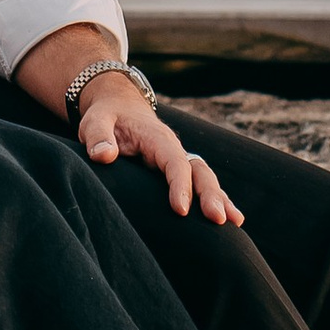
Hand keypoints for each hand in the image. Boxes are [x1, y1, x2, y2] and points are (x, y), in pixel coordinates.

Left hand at [73, 85, 244, 225]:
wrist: (118, 106)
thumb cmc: (107, 116)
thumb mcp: (95, 121)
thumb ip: (98, 136)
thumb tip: (103, 156)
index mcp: (157, 138)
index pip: (174, 161)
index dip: (180, 185)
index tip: (181, 211)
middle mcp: (174, 148)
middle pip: (198, 171)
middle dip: (210, 194)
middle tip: (219, 220)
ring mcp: (178, 159)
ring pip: (204, 178)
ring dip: (219, 199)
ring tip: (234, 223)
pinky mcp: (177, 170)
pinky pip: (199, 184)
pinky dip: (216, 199)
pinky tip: (231, 220)